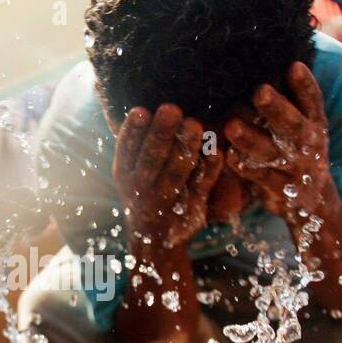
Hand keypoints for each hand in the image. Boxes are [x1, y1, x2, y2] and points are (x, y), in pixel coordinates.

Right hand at [113, 104, 223, 250]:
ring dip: (186, 148)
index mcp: (125, 174)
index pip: (127, 149)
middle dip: (161, 134)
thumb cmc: (144, 190)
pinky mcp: (190, 208)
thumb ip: (135, 143)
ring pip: (176, 173)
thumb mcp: (130, 171)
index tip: (141, 110)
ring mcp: (166, 200)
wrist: (153, 240)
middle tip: (172, 109)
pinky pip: (200, 186)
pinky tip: (217, 150)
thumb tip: (135, 102)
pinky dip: (209, 169)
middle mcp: (142, 188)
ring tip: (195, 124)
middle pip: (152, 160)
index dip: (133, 131)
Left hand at [222, 62, 332, 217]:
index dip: (305, 85)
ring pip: (272, 153)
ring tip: (231, 126)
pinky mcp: (280, 190)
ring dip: (251, 140)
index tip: (294, 66)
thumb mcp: (307, 128)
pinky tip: (229, 156)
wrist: (314, 202)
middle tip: (259, 91)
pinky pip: (260, 177)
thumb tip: (273, 65)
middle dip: (277, 108)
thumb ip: (293, 102)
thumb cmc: (300, 153)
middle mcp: (309, 146)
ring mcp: (296, 169)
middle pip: (294, 125)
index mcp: (316, 125)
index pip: (313, 102)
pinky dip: (244, 167)